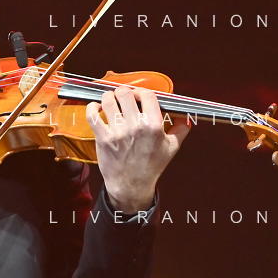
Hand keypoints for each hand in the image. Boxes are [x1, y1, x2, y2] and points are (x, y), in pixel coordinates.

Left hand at [87, 85, 190, 211]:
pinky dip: (92, 107)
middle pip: (125, 94)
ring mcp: (117, 132)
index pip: (147, 95)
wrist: (131, 185)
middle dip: (123, 92)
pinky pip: (92, 115)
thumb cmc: (151, 166)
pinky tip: (97, 108)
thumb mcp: (172, 148)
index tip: (138, 95)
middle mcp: (135, 126)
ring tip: (110, 100)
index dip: (141, 92)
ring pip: (108, 101)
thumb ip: (180, 130)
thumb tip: (184, 117)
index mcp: (154, 126)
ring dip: (108, 97)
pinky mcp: (103, 138)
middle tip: (123, 97)